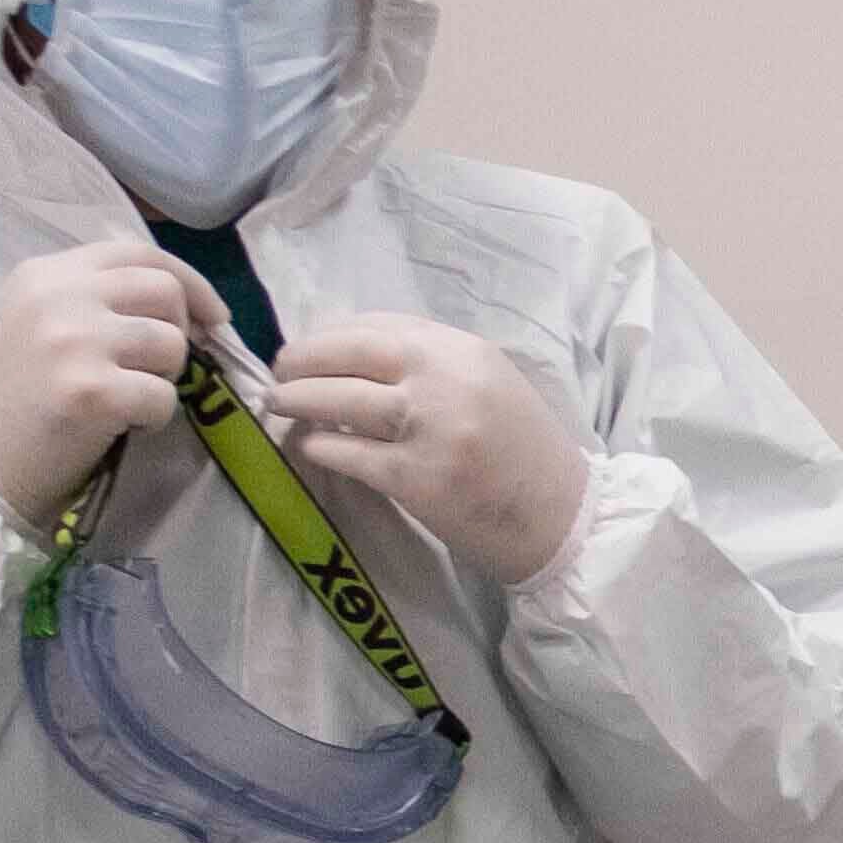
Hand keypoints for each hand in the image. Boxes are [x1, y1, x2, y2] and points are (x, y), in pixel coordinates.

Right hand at [0, 241, 211, 523]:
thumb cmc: (11, 399)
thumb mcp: (37, 322)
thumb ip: (94, 299)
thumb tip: (183, 302)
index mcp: (43, 273)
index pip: (138, 253)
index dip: (189, 282)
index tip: (212, 316)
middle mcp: (57, 296)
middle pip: (165, 291)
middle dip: (179, 332)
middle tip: (155, 368)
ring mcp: (73, 341)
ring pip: (171, 344)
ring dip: (163, 379)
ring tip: (123, 399)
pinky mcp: (91, 390)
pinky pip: (164, 397)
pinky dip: (154, 419)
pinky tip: (118, 426)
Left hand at [275, 311, 593, 585]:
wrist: (562, 518)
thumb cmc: (523, 450)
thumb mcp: (489, 384)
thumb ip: (432, 363)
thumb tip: (352, 353)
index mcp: (464, 350)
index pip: (377, 325)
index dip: (331, 333)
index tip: (310, 348)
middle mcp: (445, 381)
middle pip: (347, 354)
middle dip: (301, 360)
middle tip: (280, 373)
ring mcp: (429, 430)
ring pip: (337, 401)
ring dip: (296, 401)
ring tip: (280, 405)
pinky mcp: (415, 479)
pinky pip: (346, 454)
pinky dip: (318, 448)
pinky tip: (311, 448)